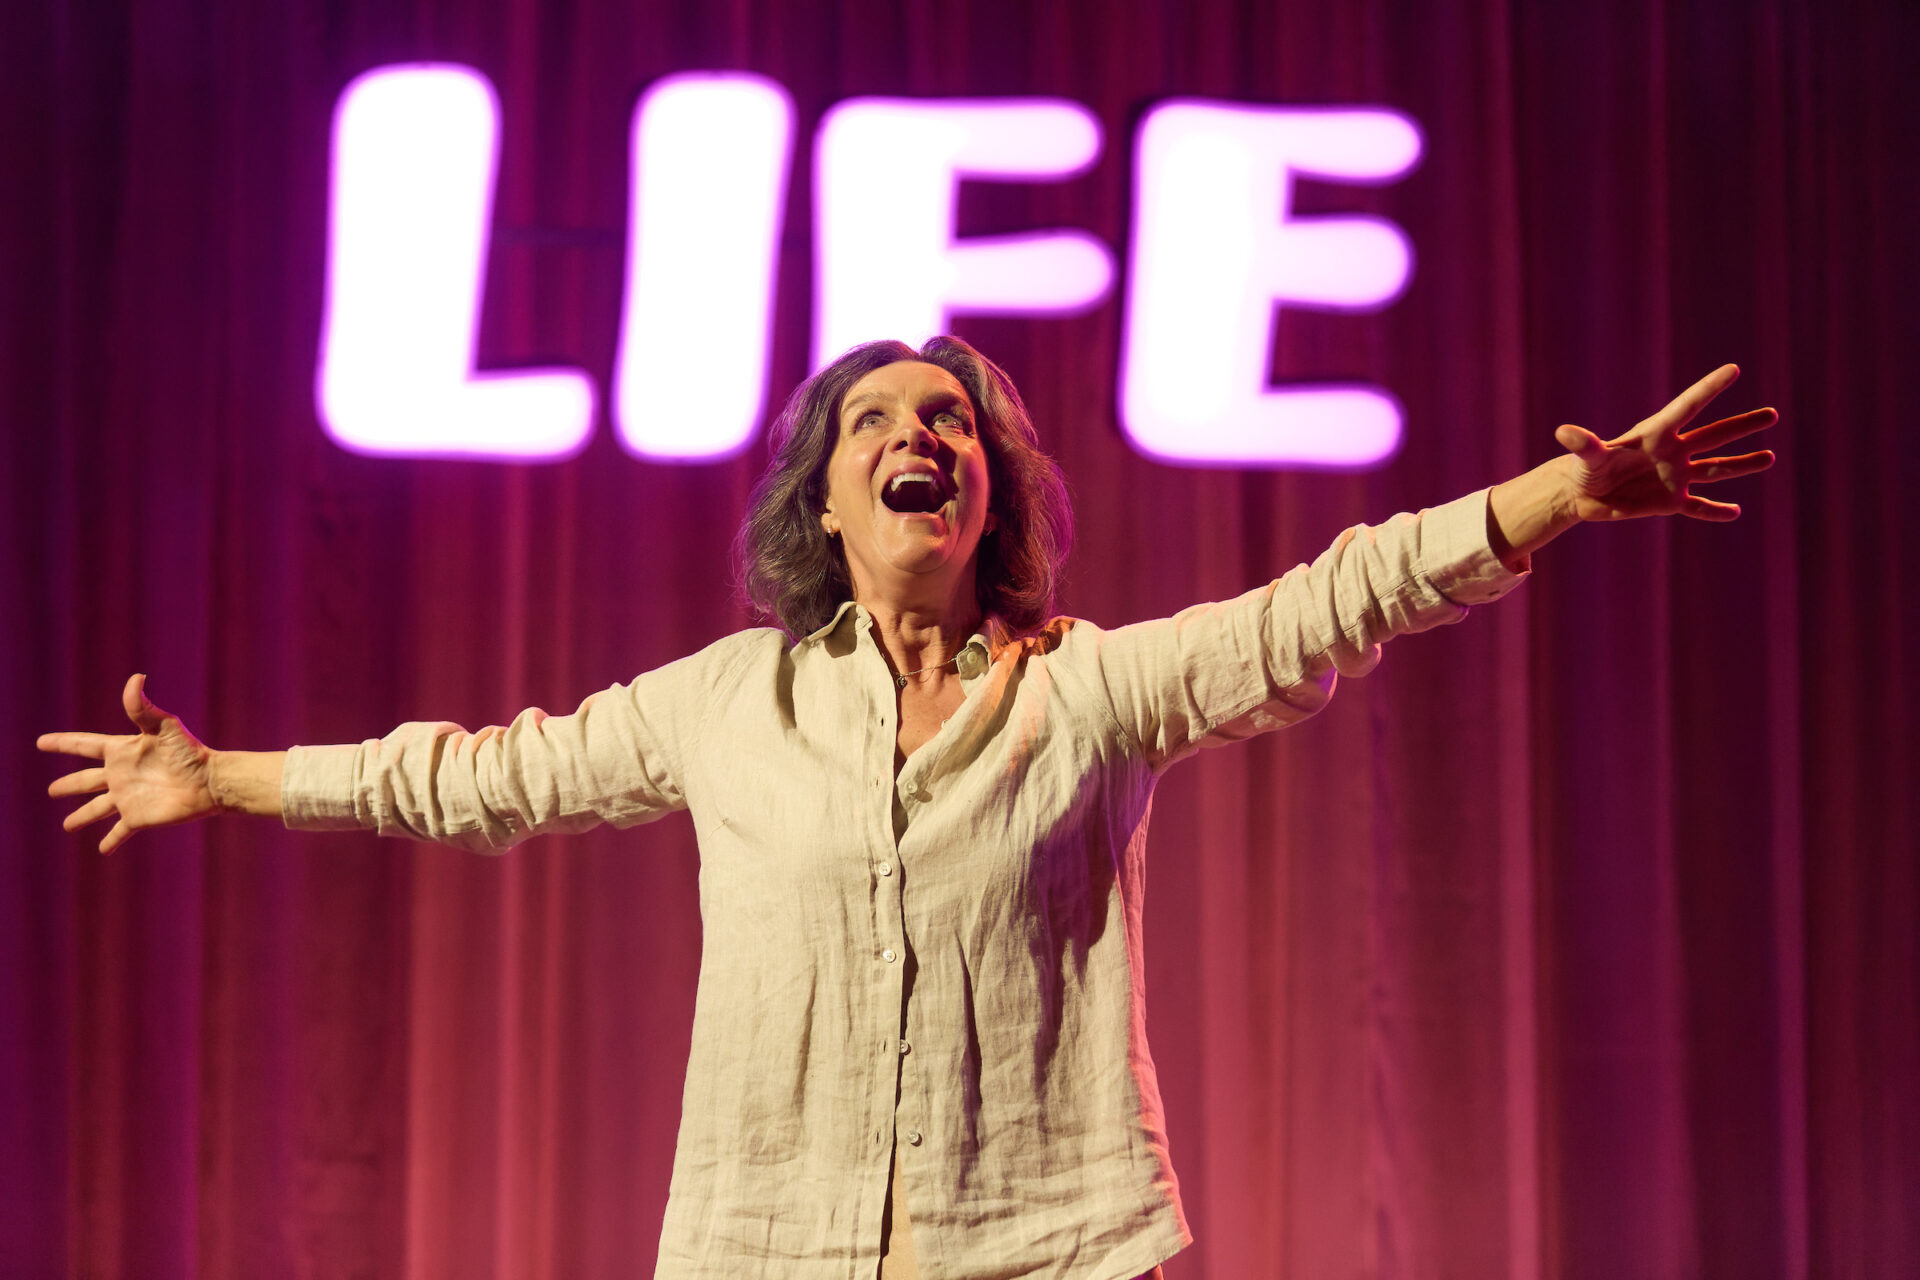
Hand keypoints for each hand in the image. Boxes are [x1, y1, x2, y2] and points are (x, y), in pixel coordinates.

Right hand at [37, 674, 220, 853]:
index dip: (63, 743)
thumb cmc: (189, 752)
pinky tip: (102, 850)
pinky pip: (120, 831)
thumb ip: (143, 707)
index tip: (42, 743)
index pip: (86, 745)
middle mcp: (122, 776)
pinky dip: (111, 841)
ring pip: (97, 808)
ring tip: (67, 825)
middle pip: (87, 781)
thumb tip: (136, 677)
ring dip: (82, 816)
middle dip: (69, 785)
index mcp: (123, 752)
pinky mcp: (138, 817)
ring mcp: (128, 798)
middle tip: (52, 791)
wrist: (211, 782)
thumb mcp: (164, 726)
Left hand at [1554, 364, 1777, 522]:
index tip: (1733, 369)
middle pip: (1714, 436)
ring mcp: (1674, 477)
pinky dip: (1715, 511)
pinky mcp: (1670, 501)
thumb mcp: (1587, 457)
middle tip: (1772, 414)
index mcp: (1656, 434)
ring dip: (1742, 465)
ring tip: (1770, 457)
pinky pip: (1698, 507)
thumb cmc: (1585, 468)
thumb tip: (1563, 432)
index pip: (1688, 406)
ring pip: (1715, 468)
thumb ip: (1584, 444)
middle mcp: (1672, 452)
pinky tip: (1734, 512)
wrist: (1584, 494)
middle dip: (1742, 426)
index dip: (1709, 388)